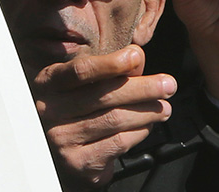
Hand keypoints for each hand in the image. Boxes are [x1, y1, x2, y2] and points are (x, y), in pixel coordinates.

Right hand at [32, 45, 176, 190]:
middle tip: (169, 84)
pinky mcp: (77, 162)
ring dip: (147, 111)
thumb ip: (111, 69)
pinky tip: (148, 125)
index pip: (80, 70)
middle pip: (104, 96)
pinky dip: (139, 132)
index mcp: (49, 82)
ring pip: (114, 119)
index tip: (136, 56)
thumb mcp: (87, 82)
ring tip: (164, 107)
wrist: (63, 153)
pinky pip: (118, 142)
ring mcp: (61, 138)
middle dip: (143, 88)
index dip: (110, 63)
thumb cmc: (80, 108)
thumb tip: (137, 58)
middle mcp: (49, 110)